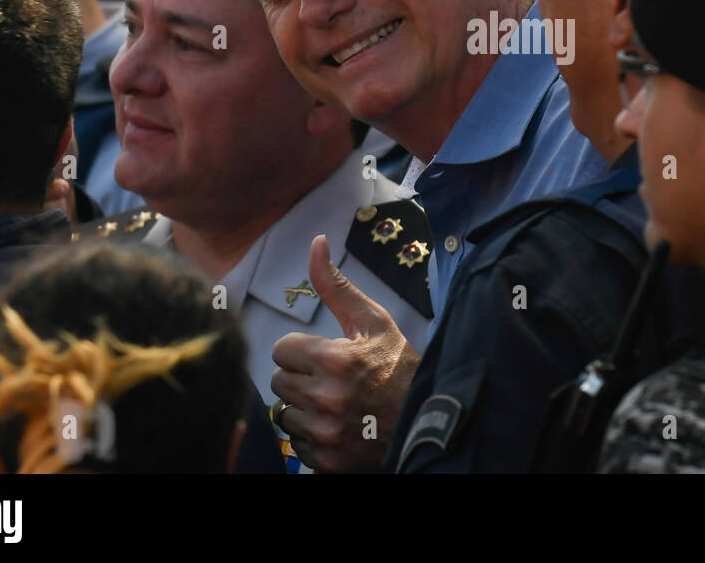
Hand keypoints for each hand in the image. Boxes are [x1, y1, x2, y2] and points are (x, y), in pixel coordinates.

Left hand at [270, 234, 420, 471]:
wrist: (426, 418)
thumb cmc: (397, 365)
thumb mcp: (372, 320)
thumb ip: (335, 284)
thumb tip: (316, 242)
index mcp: (334, 360)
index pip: (282, 349)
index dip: (303, 350)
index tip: (327, 355)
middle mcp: (326, 398)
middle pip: (279, 381)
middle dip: (301, 376)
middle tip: (332, 379)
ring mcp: (325, 434)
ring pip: (284, 412)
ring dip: (303, 407)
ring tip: (335, 402)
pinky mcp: (326, 460)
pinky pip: (295, 443)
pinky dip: (311, 435)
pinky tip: (337, 425)